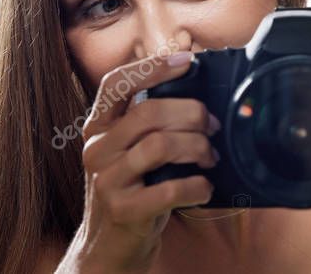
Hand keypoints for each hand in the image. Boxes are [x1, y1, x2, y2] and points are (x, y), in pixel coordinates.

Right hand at [56, 53, 220, 272]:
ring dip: (198, 148)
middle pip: (149, 112)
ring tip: (210, 157)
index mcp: (97, 127)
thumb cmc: (131, 190)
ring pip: (161, 145)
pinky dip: (197, 185)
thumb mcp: (128, 152)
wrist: (107, 248)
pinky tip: (204, 187)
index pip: (116, 83)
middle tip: (213, 126)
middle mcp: (96, 149)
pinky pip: (170, 189)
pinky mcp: (123, 211)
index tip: (188, 61)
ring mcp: (106, 181)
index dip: (153, 67)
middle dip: (192, 113)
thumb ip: (147, 123)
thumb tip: (194, 88)